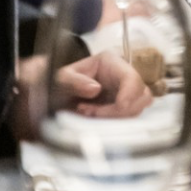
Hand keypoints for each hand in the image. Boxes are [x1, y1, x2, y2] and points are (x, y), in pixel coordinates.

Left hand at [10, 49, 153, 139]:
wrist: (49, 98)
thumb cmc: (56, 83)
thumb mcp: (60, 78)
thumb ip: (74, 80)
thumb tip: (95, 89)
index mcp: (111, 63)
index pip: (132, 78)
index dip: (129, 94)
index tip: (119, 107)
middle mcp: (122, 79)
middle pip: (141, 96)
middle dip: (121, 111)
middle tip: (93, 114)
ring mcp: (123, 96)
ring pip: (137, 110)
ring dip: (117, 119)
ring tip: (91, 117)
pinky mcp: (119, 113)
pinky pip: (127, 123)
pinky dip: (113, 126)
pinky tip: (93, 122)